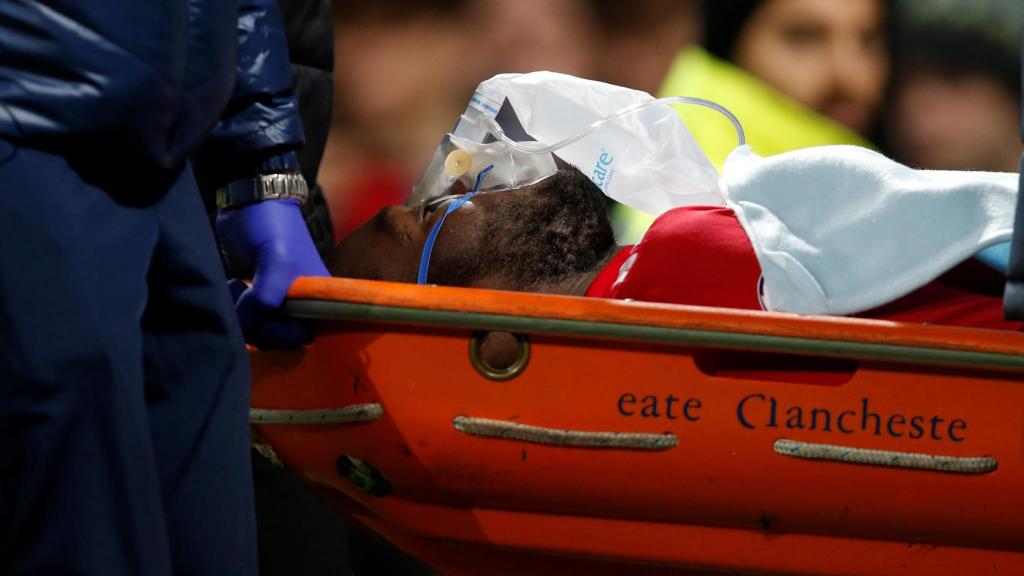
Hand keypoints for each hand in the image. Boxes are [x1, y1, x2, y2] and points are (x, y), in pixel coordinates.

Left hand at [216, 198, 328, 348]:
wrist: (249, 199)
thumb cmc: (272, 227)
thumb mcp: (276, 261)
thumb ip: (267, 297)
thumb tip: (249, 322)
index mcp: (314, 296)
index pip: (300, 335)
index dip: (279, 333)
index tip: (260, 316)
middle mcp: (296, 301)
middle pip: (278, 337)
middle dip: (257, 326)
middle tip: (243, 302)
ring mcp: (274, 297)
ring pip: (259, 328)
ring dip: (242, 317)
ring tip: (235, 288)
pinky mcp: (253, 293)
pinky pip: (245, 315)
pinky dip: (235, 309)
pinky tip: (232, 286)